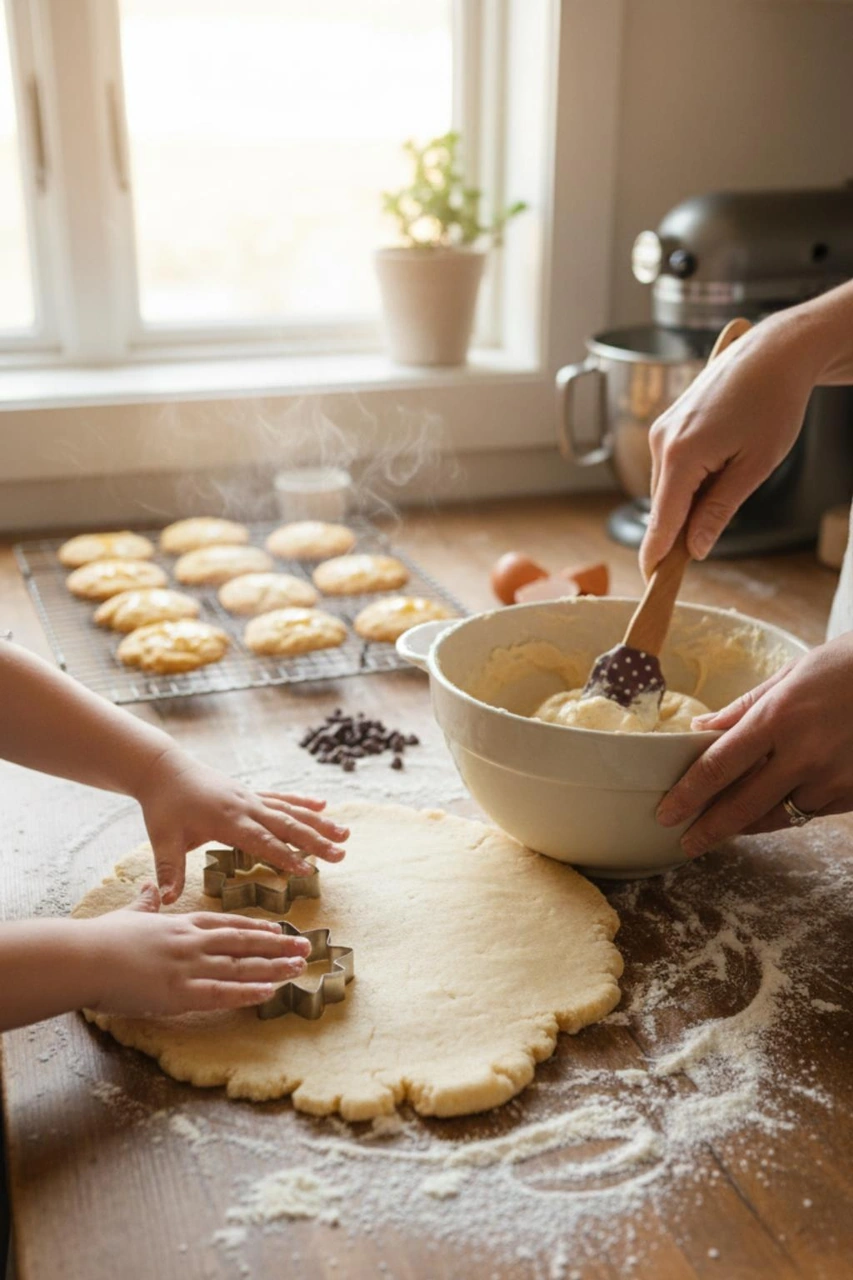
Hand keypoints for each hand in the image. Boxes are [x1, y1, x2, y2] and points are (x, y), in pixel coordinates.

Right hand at [83, 883, 311, 1016]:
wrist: (84, 957)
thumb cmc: (101, 938)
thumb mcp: (130, 913)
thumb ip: (145, 902)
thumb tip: (148, 885)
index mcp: (181, 924)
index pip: (227, 924)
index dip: (255, 929)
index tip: (278, 930)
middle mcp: (192, 942)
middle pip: (243, 943)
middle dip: (276, 946)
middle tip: (304, 948)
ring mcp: (188, 966)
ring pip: (240, 966)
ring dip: (273, 968)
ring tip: (298, 968)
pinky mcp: (179, 992)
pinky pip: (222, 993)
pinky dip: (248, 992)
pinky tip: (270, 992)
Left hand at [135, 746, 348, 903]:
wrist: (162, 768)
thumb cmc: (163, 806)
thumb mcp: (162, 839)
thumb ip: (169, 869)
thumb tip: (166, 900)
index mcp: (226, 820)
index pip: (261, 841)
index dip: (284, 856)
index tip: (307, 870)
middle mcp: (244, 806)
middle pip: (287, 825)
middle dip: (316, 841)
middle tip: (341, 854)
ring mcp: (249, 797)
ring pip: (291, 810)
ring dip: (319, 823)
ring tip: (345, 833)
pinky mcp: (249, 792)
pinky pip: (281, 798)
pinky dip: (303, 802)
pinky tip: (323, 806)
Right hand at [640, 318, 812, 577]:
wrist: (775, 352)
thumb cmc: (774, 402)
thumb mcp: (755, 466)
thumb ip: (720, 510)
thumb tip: (695, 548)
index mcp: (681, 455)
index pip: (662, 521)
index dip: (658, 556)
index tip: (652, 583)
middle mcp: (661, 442)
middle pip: (663, 506)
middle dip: (680, 529)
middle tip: (704, 546)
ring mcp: (660, 430)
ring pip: (667, 487)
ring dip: (689, 500)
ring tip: (731, 479)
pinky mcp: (667, 423)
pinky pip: (671, 466)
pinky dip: (689, 480)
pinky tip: (721, 465)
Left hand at [656, 633, 852, 856]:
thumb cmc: (847, 667)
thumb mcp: (790, 675)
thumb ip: (744, 709)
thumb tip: (702, 729)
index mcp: (778, 718)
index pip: (719, 766)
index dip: (688, 795)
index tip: (667, 812)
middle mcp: (804, 754)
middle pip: (743, 805)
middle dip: (710, 828)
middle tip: (686, 842)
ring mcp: (834, 779)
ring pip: (779, 815)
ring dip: (750, 821)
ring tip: (727, 824)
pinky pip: (812, 811)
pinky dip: (791, 809)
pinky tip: (777, 804)